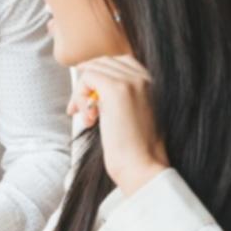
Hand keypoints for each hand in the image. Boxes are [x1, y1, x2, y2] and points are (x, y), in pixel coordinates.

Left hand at [71, 56, 168, 194]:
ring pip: (92, 69)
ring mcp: (131, 81)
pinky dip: (80, 97)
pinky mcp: (116, 89)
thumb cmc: (135, 151)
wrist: (142, 167)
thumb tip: (91, 89)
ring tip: (88, 118)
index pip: (117, 62)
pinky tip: (90, 120)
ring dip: (81, 93)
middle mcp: (144, 77)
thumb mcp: (131, 116)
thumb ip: (118, 98)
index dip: (97, 78)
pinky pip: (87, 78)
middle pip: (102, 62)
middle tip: (78, 110)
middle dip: (85, 84)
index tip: (89, 104)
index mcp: (151, 82)